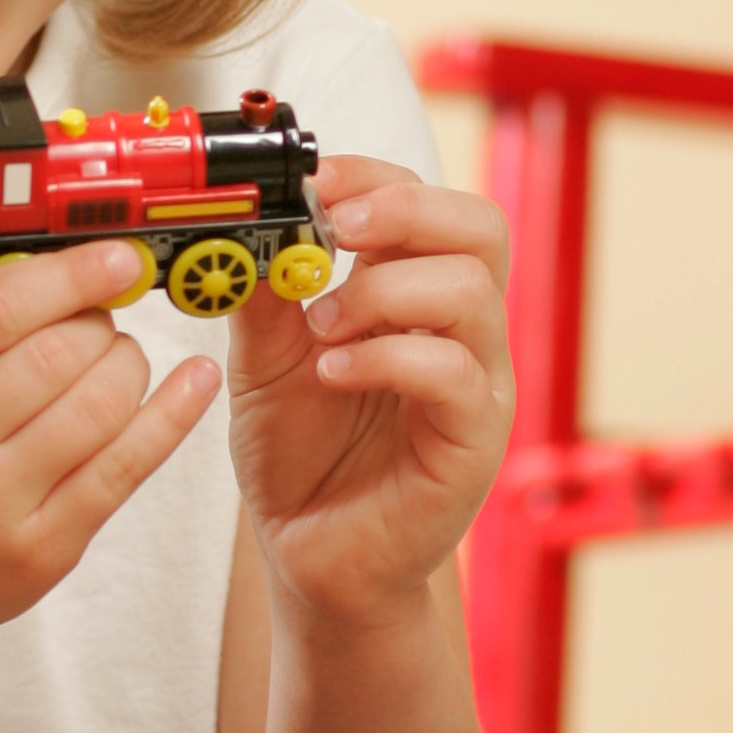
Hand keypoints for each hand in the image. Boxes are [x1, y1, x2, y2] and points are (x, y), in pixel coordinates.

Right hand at [0, 241, 221, 662]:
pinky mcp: (37, 552)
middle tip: (101, 315)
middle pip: (54, 356)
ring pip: (97, 410)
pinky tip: (193, 383)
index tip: (116, 255)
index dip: (68, 274)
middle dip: (99, 322)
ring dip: (129, 366)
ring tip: (117, 359)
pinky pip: (123, 470)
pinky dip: (171, 418)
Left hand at [225, 159, 512, 626]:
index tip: (312, 180)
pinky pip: (455, 373)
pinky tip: (333, 373)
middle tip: (336, 227)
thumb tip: (251, 218)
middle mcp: (464, 331)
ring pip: (472, 292)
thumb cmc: (299, 457)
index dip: (376, 176)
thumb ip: (264, 292)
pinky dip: (388, 358)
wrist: (309, 557)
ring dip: (384, 290)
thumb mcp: (265, 359)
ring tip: (321, 325)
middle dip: (404, 208)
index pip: (431, 202)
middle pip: (481, 227)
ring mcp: (479, 384)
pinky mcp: (474, 441)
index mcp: (418, 296)